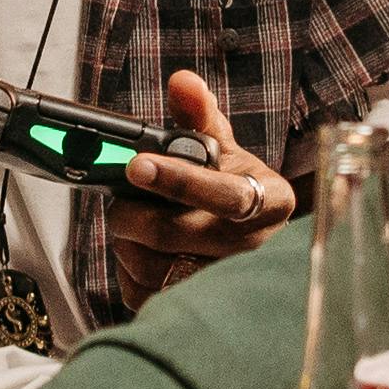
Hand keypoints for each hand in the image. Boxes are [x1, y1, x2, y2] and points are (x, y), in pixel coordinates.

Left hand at [107, 66, 290, 304]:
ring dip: (128, 245)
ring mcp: (228, 282)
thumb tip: (183, 81)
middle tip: (118, 202)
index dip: (178, 180)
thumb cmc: (233, 189)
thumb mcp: (225, 151)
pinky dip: (129, 272)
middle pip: (176, 235)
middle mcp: (255, 247)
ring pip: (156, 269)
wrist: (252, 243)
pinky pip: (147, 296)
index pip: (224, 195)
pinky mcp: (199, 307)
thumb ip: (200, 116)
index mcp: (269, 200)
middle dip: (132, 214)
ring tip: (130, 227)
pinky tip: (138, 253)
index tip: (136, 166)